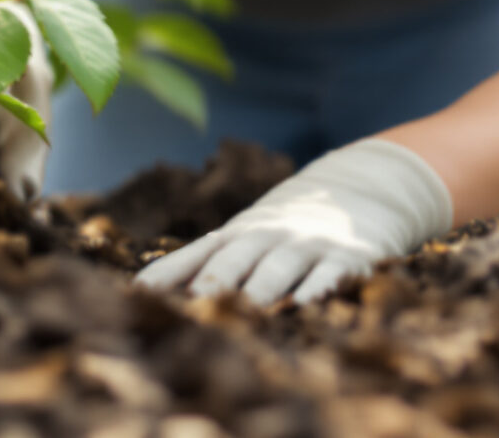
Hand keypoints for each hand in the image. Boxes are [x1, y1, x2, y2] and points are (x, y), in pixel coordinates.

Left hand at [133, 138, 452, 304]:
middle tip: (191, 305)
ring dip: (260, 291)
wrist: (363, 188)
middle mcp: (268, 239)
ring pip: (279, 270)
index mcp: (238, 236)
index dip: (167, 274)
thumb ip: (197, 264)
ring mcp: (308, 246)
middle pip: (234, 263)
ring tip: (243, 311)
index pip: (196, 256)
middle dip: (212, 283)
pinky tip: (309, 306)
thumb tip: (138, 293)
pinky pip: (332, 274)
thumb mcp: (245, 237)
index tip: (136, 294)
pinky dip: (320, 289)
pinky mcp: (349, 257)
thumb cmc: (287, 227)